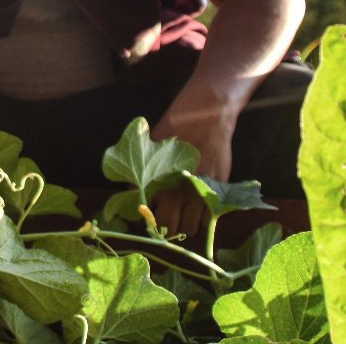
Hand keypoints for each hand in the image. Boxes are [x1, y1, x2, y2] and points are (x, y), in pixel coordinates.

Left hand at [149, 115, 234, 237]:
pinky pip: (207, 221)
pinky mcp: (215, 192)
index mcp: (154, 183)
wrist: (205, 117)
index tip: (149, 216)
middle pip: (167, 227)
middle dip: (164, 227)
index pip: (145, 216)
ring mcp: (197, 195)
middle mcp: (175, 194)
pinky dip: (203, 219)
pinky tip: (199, 209)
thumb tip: (130, 192)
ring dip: (185, 225)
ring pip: (188, 229)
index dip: (145, 218)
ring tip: (184, 215)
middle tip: (167, 219)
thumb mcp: (148, 148)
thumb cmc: (174, 128)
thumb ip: (138, 171)